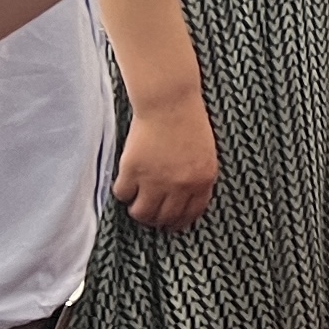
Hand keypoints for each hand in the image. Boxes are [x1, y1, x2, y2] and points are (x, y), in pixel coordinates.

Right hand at [114, 96, 218, 230]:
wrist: (170, 103)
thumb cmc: (189, 122)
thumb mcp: (206, 154)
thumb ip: (197, 179)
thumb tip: (185, 202)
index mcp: (202, 181)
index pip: (190, 214)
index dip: (179, 222)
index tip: (171, 225)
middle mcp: (180, 185)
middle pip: (165, 217)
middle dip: (156, 220)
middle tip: (149, 214)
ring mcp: (155, 180)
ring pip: (142, 213)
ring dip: (138, 210)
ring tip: (136, 202)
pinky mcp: (133, 171)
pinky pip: (123, 194)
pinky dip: (123, 192)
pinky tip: (126, 184)